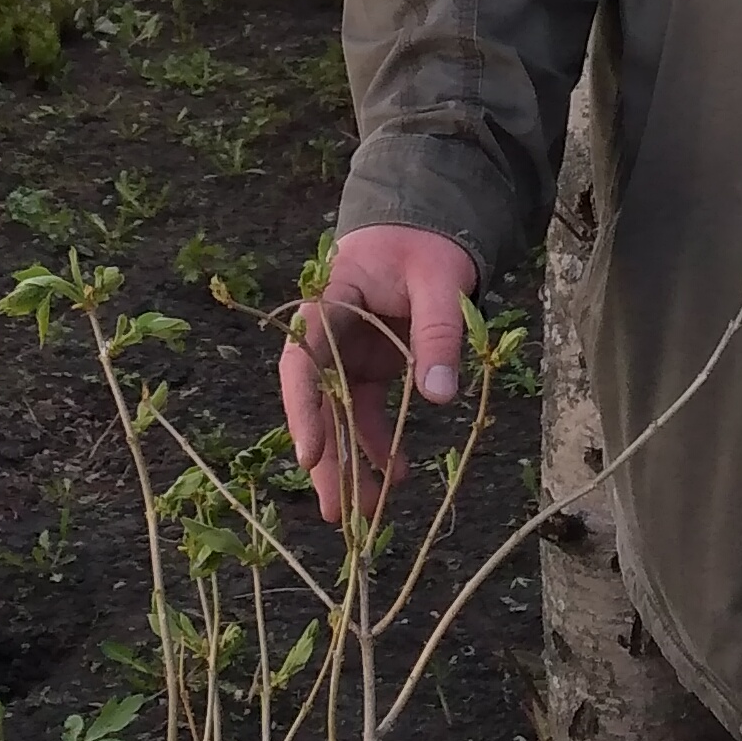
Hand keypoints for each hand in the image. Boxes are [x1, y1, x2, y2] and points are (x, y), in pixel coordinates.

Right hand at [281, 224, 479, 525]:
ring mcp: (347, 355)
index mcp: (327, 304)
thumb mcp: (439, 281)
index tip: (310, 456)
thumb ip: (438, 332)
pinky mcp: (370, 367)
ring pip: (340, 417)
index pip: (302, 362)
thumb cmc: (425, 246)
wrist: (426, 229)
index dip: (303, 411)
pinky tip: (398, 473)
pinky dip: (380, 444)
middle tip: (337, 512)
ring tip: (371, 511)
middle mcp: (328, 337)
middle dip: (327, 459)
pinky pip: (367, 413)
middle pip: (317, 403)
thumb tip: (439, 396)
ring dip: (353, 462)